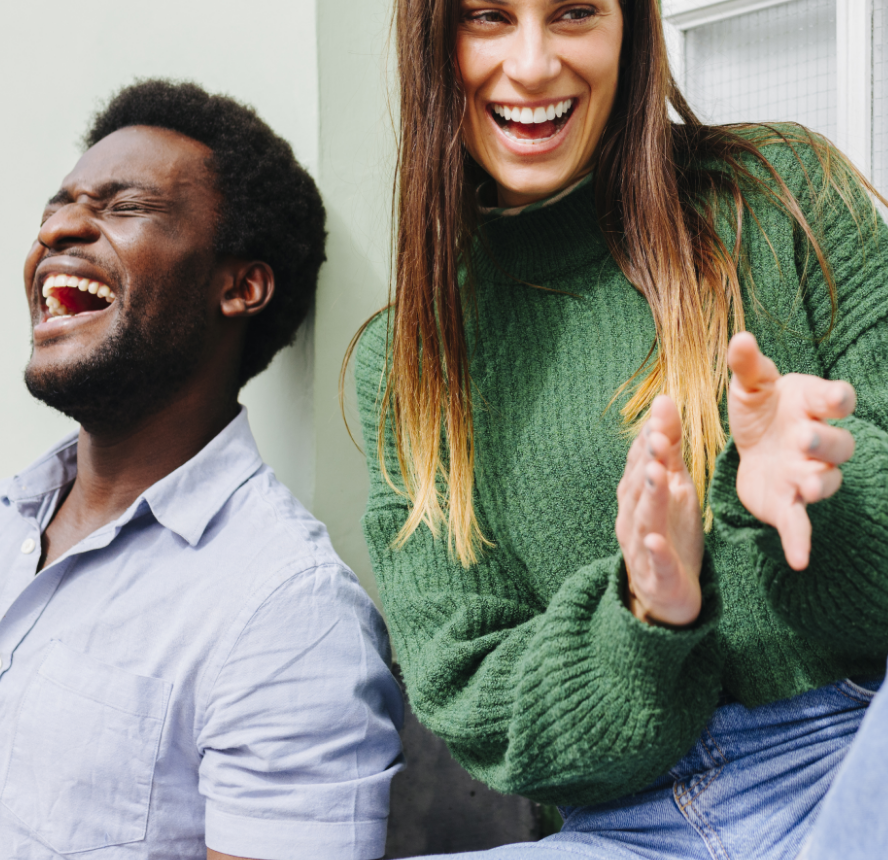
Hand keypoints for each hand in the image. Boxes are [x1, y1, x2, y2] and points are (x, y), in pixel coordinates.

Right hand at [616, 395, 703, 626]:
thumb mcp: (676, 485)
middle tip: (658, 435)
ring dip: (649, 496)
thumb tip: (663, 399)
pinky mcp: (657, 575)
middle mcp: (633, 516)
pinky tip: (655, 539)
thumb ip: (669, 447)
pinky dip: (655, 550)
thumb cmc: (670, 531)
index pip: (640, 460)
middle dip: (647, 459)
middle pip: (639, 485)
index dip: (650, 437)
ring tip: (656, 474)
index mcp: (638, 494)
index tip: (661, 410)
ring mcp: (642, 546)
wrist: (667, 591)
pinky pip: (655, 561)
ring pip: (644, 518)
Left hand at [727, 332, 855, 570]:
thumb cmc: (760, 409)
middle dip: (824, 441)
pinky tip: (799, 561)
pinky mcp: (789, 503)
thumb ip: (747, 365)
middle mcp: (817, 442)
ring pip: (826, 481)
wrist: (752, 445)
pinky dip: (801, 542)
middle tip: (805, 437)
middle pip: (838, 443)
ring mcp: (807, 474)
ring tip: (806, 482)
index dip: (837, 399)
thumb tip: (738, 336)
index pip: (837, 400)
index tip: (831, 398)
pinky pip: (800, 525)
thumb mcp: (749, 386)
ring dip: (819, 482)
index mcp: (812, 406)